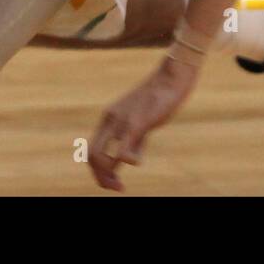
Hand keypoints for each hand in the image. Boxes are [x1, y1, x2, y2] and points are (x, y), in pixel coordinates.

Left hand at [88, 57, 199, 191]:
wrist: (172, 76)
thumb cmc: (159, 98)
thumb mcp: (142, 120)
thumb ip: (134, 139)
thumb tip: (130, 159)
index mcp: (109, 118)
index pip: (91, 149)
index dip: (97, 170)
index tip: (112, 180)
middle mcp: (111, 120)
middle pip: (91, 156)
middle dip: (99, 177)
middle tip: (114, 187)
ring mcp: (122, 121)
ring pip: (101, 156)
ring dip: (108, 176)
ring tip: (119, 186)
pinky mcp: (137, 123)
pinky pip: (123, 151)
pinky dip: (128, 162)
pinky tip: (138, 161)